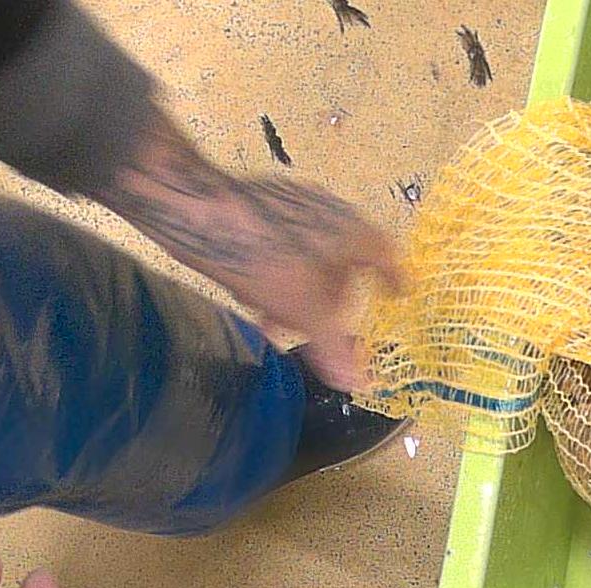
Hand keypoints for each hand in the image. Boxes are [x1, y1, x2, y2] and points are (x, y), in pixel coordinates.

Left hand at [93, 109, 405, 389]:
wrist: (193, 207)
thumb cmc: (262, 256)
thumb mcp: (302, 311)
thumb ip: (333, 347)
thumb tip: (357, 381)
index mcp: (354, 231)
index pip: (388, 256)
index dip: (395, 279)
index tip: (398, 294)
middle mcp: (331, 211)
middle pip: (347, 260)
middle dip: (334, 297)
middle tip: (323, 325)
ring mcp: (295, 203)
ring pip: (311, 255)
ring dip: (300, 291)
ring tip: (276, 319)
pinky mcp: (261, 203)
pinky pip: (283, 244)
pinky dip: (278, 272)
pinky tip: (252, 294)